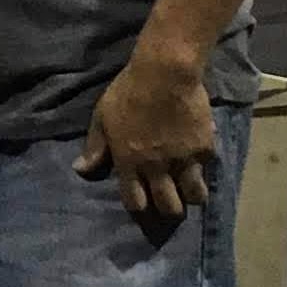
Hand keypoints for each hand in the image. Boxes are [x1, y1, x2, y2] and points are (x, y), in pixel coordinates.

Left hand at [77, 51, 217, 223]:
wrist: (164, 74)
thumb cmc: (128, 92)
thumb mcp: (102, 118)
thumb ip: (95, 147)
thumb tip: (80, 170)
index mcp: (128, 161)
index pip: (135, 201)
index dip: (139, 208)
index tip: (143, 205)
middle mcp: (157, 167)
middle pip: (168, 206)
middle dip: (168, 212)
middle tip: (170, 205)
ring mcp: (183, 160)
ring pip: (194, 197)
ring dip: (191, 197)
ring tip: (189, 192)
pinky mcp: (205, 149)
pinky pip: (206, 172)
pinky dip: (202, 172)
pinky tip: (198, 165)